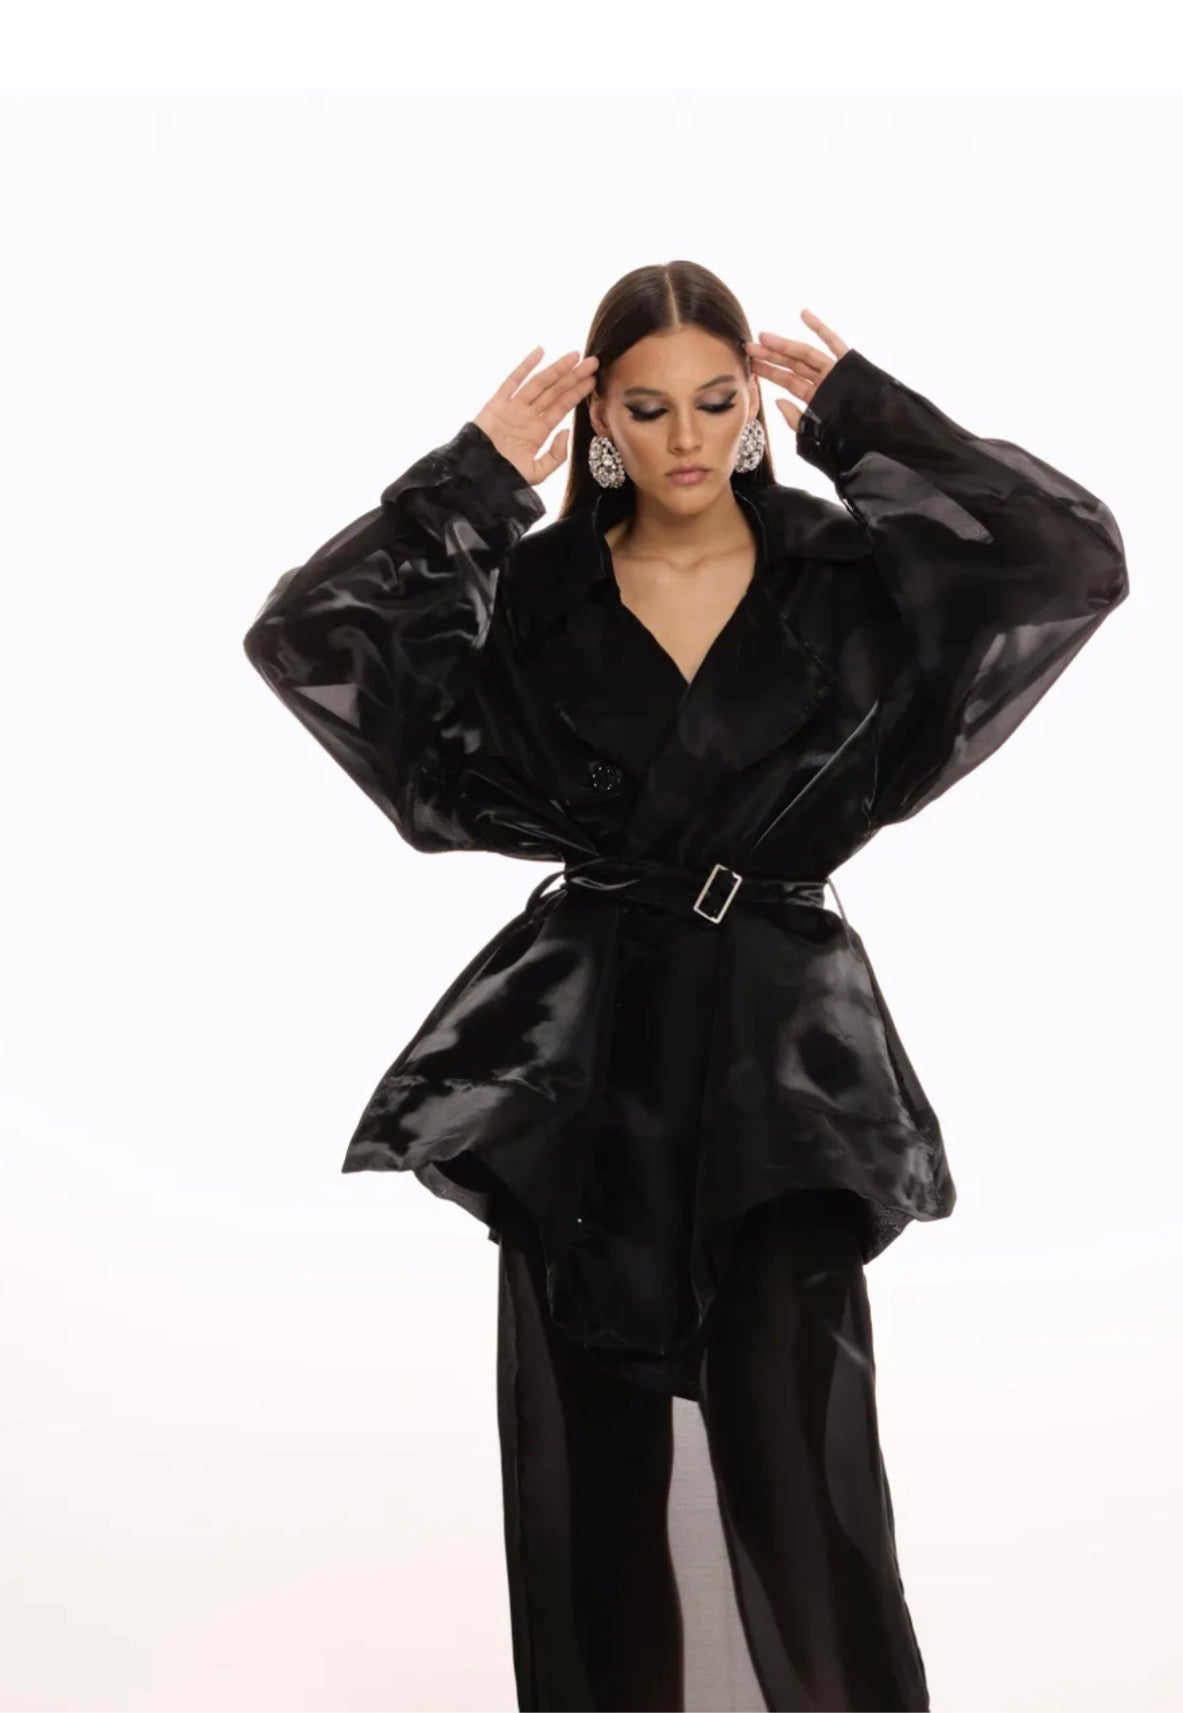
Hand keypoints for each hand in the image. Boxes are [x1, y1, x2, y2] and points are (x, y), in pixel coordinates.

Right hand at [474, 346, 599, 486]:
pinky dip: (525, 366)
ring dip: (556, 368)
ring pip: (539, 383)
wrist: (477, 477)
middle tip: (592, 361)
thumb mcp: (537, 473)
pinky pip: (512, 381)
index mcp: (539, 431)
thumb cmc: (505, 477)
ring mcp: (513, 408)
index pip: (562, 407)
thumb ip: (555, 456)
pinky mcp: (496, 404)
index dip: (577, 392)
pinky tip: (540, 352)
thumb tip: (566, 431)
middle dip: (573, 376)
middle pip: (555, 391)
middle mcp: (529, 416)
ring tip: (575, 356)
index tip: (592, 379)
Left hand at [744, 309, 850, 432]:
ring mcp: (835, 372)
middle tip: (749, 347)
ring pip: (806, 354)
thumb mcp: (812, 434)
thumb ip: (794, 418)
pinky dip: (819, 328)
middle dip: (770, 356)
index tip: (749, 364)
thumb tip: (778, 401)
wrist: (874, 439)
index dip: (768, 372)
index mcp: (815, 398)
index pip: (787, 381)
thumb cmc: (845, 442)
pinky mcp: (848, 364)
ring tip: (763, 337)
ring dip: (785, 344)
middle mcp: (823, 382)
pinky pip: (833, 343)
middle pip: (792, 365)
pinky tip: (802, 314)